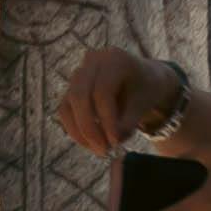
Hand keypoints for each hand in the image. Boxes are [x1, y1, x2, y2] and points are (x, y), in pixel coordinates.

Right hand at [55, 42, 170, 158]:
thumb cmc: (145, 90)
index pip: (102, 91)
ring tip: (98, 149)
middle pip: (80, 96)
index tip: (115, 143)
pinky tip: (90, 143)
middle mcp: (92, 61)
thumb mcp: (143, 105)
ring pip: (68, 105)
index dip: (107, 120)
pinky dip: (75, 129)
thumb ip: (128, 123)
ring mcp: (79, 73)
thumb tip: (110, 142)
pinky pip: (65, 111)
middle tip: (103, 151)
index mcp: (115, 59)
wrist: (142, 80)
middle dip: (89, 128)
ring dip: (80, 131)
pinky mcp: (71, 88)